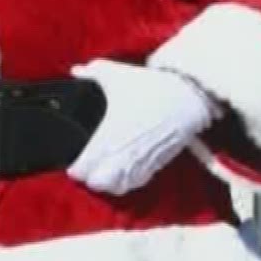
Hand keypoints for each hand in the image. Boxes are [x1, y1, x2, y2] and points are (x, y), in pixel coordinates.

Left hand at [67, 60, 215, 195]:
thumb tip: (76, 71)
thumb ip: (93, 72)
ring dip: (108, 182)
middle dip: (89, 177)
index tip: (73, 159)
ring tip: (103, 170)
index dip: (74, 166)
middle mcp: (122, 156)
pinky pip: (135, 184)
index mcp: (108, 137)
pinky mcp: (155, 165)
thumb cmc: (151, 88)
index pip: (82, 169)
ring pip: (116, 189)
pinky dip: (126, 181)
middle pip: (97, 184)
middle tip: (86, 164)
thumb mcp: (118, 75)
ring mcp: (140, 163)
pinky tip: (123, 168)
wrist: (187, 99)